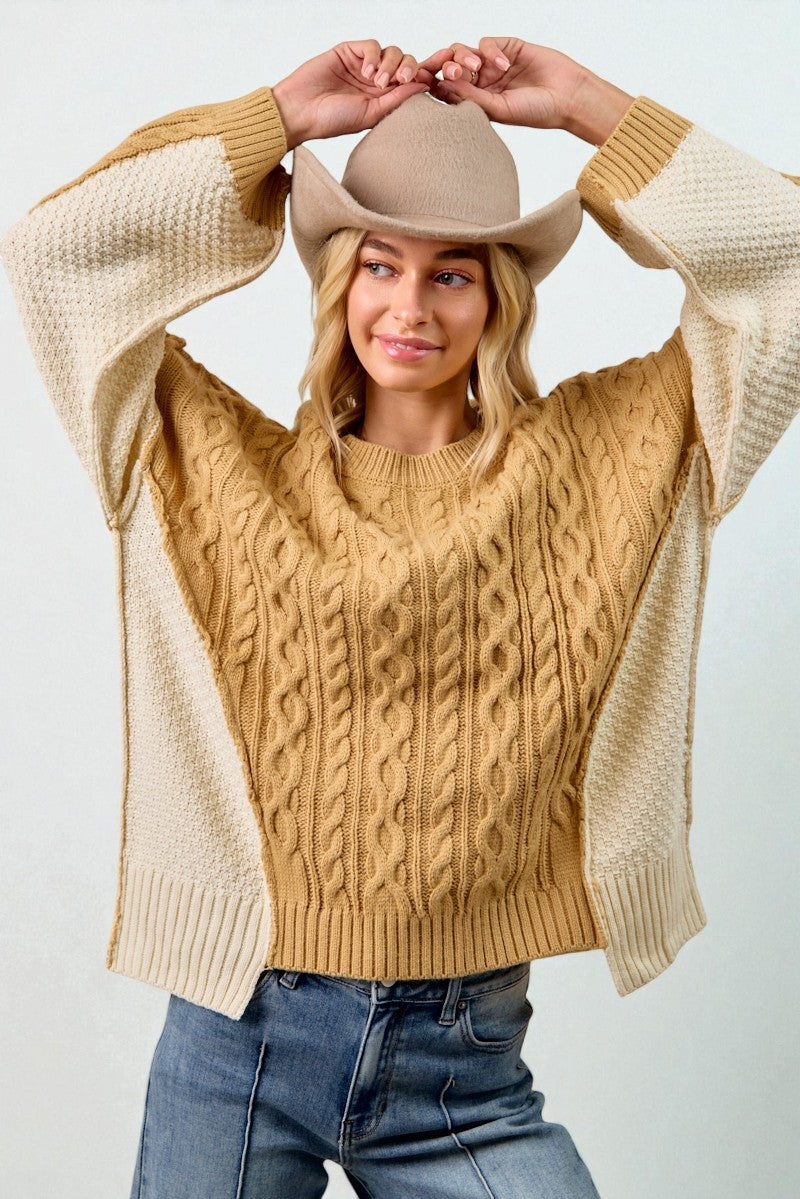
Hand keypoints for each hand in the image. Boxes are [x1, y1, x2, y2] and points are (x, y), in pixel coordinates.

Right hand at [272, 41, 435, 149]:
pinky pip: (372, 45)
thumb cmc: (332, 120)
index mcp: (384, 98)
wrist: (301, 111)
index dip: (426, 73)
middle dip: (409, 68)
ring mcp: (363, 65)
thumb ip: (398, 99)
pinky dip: (373, 55)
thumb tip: (425, 85)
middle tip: (401, 80)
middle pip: (406, 63)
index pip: (411, 81)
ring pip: (391, 52)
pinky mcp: (349, 52)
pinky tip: (365, 72)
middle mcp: (376, 81)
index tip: (440, 70)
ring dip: (389, 64)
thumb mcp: (372, 114)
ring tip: (376, 81)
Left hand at [418, 38, 633, 143]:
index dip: (433, 84)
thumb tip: (440, 85)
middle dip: (446, 66)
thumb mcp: (498, 109)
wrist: (568, 97)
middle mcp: (481, 83)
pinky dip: (491, 51)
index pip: (446, 90)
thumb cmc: (536, 112)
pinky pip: (487, 42)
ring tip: (476, 67)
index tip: (423, 83)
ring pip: (465, 52)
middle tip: (452, 72)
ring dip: (465, 57)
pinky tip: (504, 65)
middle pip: (451, 67)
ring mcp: (493, 64)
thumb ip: (470, 97)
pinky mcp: (508, 47)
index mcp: (475, 102)